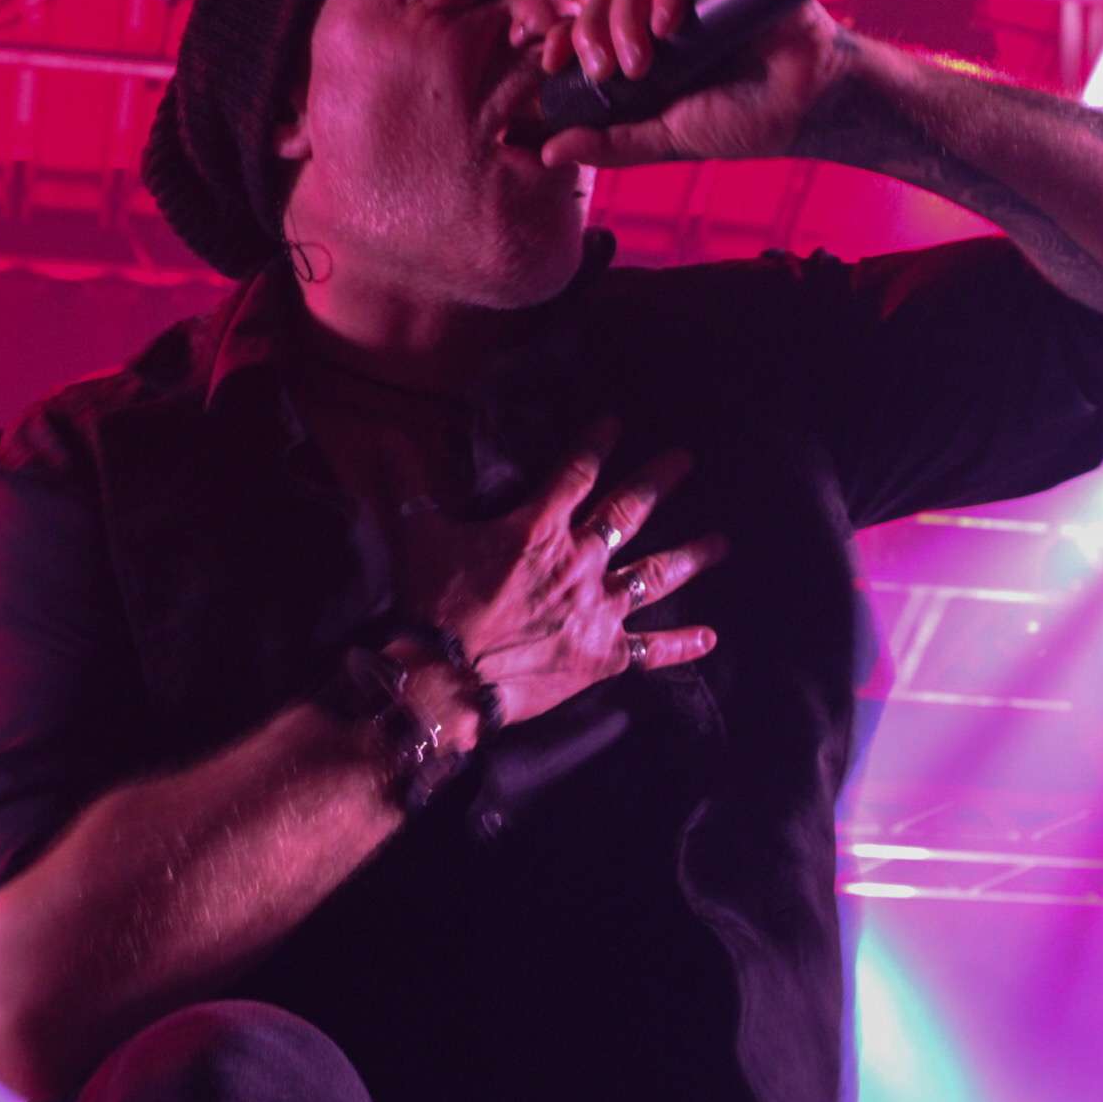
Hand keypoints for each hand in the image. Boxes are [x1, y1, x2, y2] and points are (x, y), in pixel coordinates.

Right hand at [389, 416, 729, 731]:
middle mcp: (578, 563)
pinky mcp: (601, 655)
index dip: (595, 444)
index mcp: (538, 529)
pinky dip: (680, 645)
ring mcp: (596, 610)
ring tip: (720, 543)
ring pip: (654, 576)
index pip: (574, 474)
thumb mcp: (418, 537)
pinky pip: (649, 650)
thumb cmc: (433, 605)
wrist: (447, 678)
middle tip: (685, 460)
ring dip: (690, 558)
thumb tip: (382, 438)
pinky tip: (710, 638)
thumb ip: (408, 485)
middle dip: (658, 482)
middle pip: (628, 513)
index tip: (615, 423)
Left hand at [537, 0, 857, 168]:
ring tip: (641, 61)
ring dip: (624, 17)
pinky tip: (668, 25)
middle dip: (593, 34)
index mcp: (636, 49)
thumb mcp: (665, 139)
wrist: (804, 106)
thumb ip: (610, 144)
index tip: (550, 66)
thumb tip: (548, 153)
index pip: (582, 28)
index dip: (559, 38)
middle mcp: (657, 15)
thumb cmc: (740, 121)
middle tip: (606, 74)